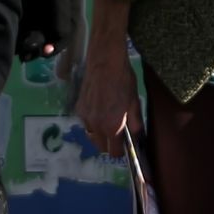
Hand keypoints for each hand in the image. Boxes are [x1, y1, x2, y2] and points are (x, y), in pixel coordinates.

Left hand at [17, 0, 78, 64]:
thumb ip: (61, 21)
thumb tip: (55, 44)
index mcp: (67, 15)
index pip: (63, 38)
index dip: (55, 48)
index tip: (45, 52)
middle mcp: (52, 17)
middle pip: (46, 41)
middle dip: (38, 48)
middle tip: (28, 52)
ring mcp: (36, 15)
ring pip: (32, 38)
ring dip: (26, 46)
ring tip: (19, 47)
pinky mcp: (22, 12)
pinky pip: (20, 30)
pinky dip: (16, 37)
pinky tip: (12, 40)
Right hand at [75, 0, 144, 156]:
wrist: (105, 61)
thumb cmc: (124, 81)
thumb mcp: (134, 103)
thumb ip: (135, 123)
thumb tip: (135, 137)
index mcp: (112, 126)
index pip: (113, 152)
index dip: (120, 150)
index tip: (124, 145)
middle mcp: (96, 126)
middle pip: (100, 147)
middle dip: (109, 144)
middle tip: (117, 134)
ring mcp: (84, 117)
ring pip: (91, 136)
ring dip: (99, 134)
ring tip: (107, 122)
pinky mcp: (78, 107)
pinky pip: (85, 122)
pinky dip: (91, 122)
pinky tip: (99, 110)